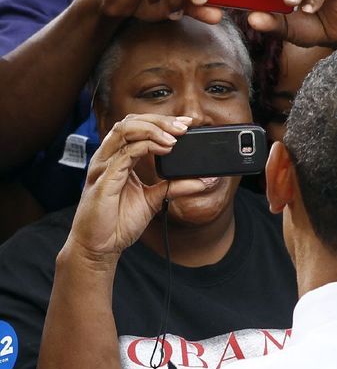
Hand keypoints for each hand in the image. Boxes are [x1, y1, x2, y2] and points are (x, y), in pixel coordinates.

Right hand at [67, 114, 210, 259]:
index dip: (161, 121)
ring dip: (153, 129)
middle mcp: (108, 158)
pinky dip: (146, 147)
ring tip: (174, 137)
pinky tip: (163, 149)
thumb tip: (205, 181)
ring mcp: (104, 167)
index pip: (137, 127)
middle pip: (131, 122)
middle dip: (159, 120)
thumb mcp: (155, 200)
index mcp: (118, 158)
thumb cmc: (118, 223)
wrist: (98, 247)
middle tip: (183, 127)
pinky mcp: (104, 180)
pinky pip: (123, 155)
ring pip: (124, 131)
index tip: (186, 123)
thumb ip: (176, 187)